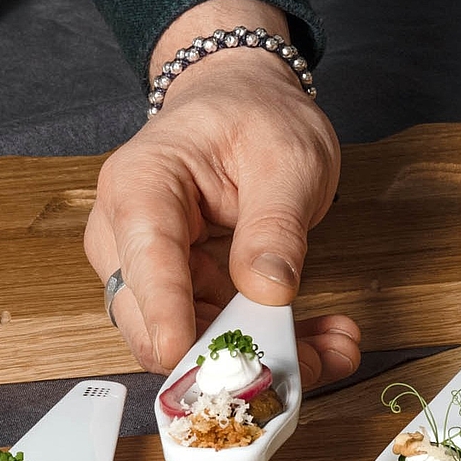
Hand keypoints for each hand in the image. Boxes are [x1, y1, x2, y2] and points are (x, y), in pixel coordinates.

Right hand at [83, 0, 360, 385]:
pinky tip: (324, 339)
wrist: (241, 102)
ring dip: (260, 357)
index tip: (189, 353)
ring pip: (189, 343)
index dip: (165, 315)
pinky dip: (270, 345)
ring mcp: (150, 272)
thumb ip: (276, 225)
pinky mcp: (180, 294)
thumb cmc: (253, 115)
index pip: (144, 261)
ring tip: (334, 347)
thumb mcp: (287, 157)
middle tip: (308, 358)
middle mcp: (127, 237)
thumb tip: (268, 291)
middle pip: (155, 321)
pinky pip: (216, 337)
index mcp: (140, 186)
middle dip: (228, 355)